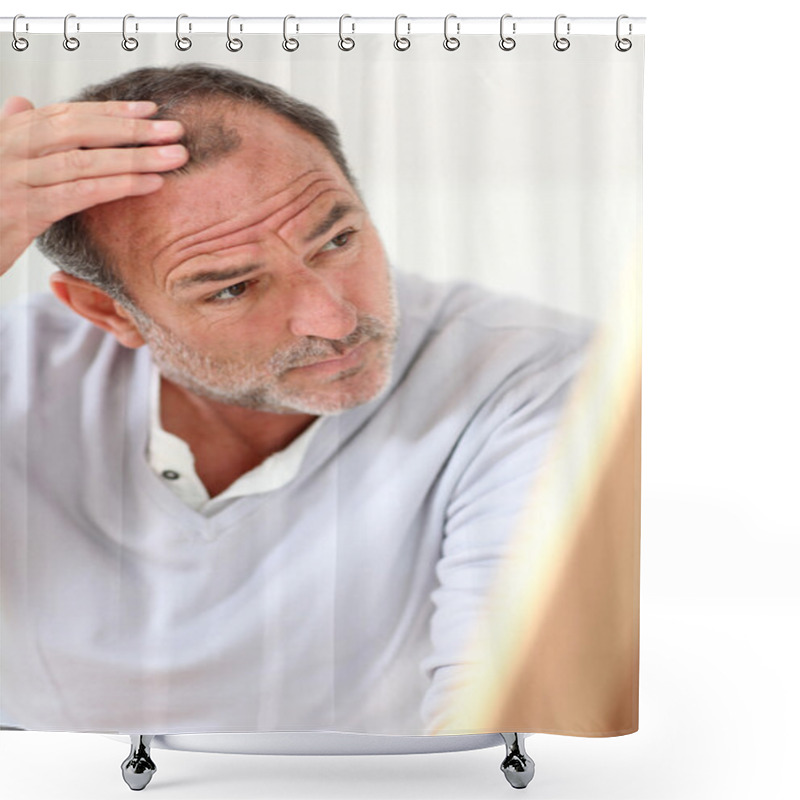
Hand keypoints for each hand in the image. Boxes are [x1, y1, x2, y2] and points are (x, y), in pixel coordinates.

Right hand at [0, 97, 187, 274]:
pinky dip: (118, 185)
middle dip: (130, 129)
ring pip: (84, 160)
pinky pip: (79, 192)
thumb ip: (11, 134)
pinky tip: (150, 184)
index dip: (109, 111)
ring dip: (135, 157)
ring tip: (174, 156)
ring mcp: (14, 178)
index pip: (66, 115)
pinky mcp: (23, 211)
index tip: (149, 111)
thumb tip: (24, 103)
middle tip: (175, 130)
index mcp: (8, 137)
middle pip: (78, 130)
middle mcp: (10, 150)